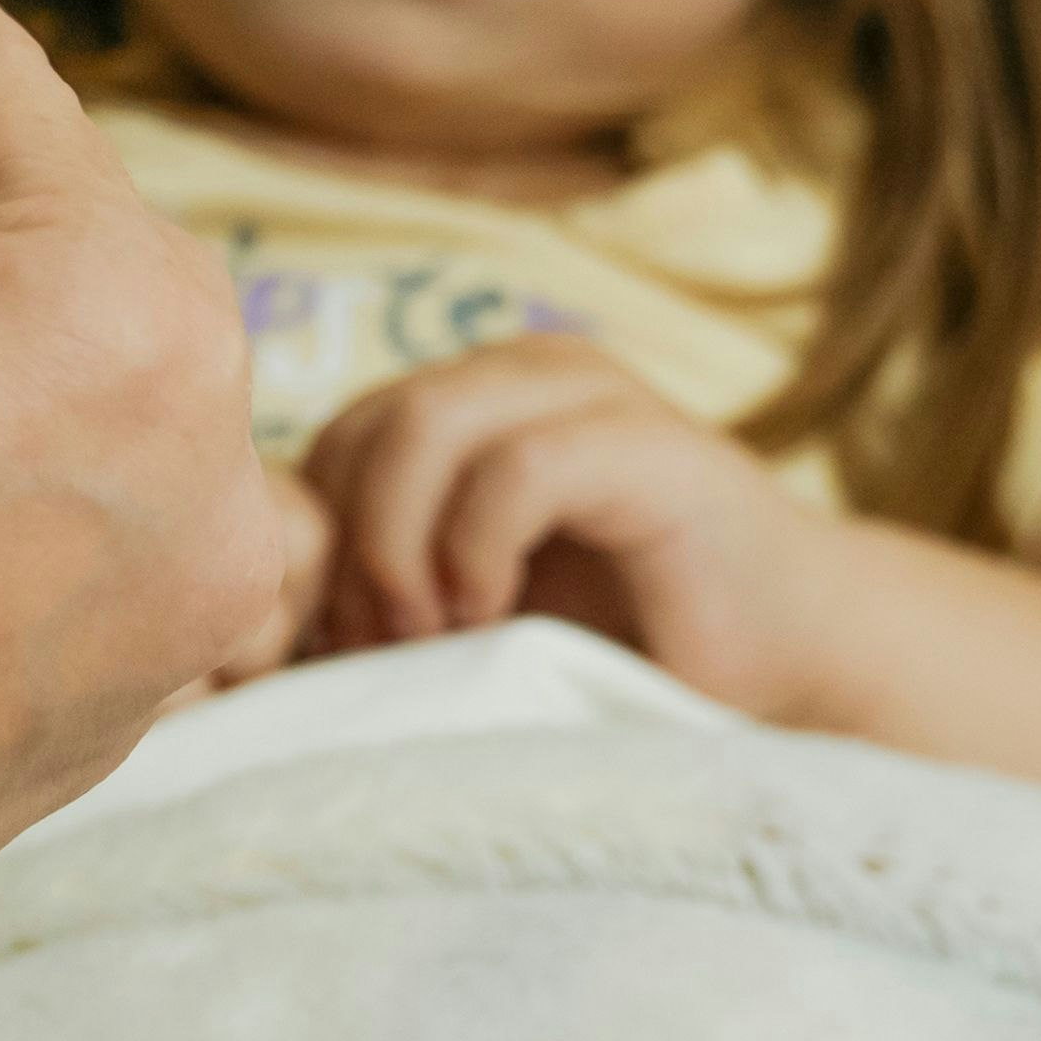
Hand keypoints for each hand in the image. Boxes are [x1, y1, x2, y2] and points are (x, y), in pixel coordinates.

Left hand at [304, 336, 827, 719]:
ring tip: (430, 634)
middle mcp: (523, 373)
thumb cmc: (618, 651)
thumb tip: (251, 635)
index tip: (337, 646)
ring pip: (422, 423)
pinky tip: (492, 617)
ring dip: (401, 546)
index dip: (315, 543)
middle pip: (361, 426)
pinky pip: (516, 467)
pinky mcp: (647, 444)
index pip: (330, 440)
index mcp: (473, 401)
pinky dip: (477, 549)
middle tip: (378, 646)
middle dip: (347, 548)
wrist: (789, 668)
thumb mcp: (468, 614)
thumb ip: (378, 593)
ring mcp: (588, 395)